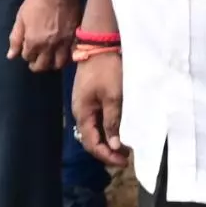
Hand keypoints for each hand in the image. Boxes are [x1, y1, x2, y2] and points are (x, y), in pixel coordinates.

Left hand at [7, 0, 79, 71]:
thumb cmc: (36, 1)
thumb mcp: (21, 18)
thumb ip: (15, 38)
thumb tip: (11, 56)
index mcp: (33, 42)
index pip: (27, 58)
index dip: (26, 54)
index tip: (27, 48)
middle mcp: (48, 47)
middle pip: (42, 66)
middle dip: (37, 65)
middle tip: (37, 60)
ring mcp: (64, 44)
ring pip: (59, 64)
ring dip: (53, 63)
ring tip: (50, 58)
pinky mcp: (75, 38)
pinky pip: (72, 55)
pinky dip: (68, 57)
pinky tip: (64, 53)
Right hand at [71, 52, 127, 167]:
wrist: (99, 44)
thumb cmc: (107, 71)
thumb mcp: (113, 97)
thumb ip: (112, 122)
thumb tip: (112, 146)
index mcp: (83, 113)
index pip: (92, 144)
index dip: (106, 156)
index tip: (124, 161)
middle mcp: (80, 111)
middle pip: (91, 139)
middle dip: (107, 151)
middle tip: (125, 157)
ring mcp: (84, 103)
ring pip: (94, 130)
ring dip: (108, 140)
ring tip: (124, 145)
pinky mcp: (89, 97)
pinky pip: (96, 119)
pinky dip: (107, 128)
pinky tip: (118, 129)